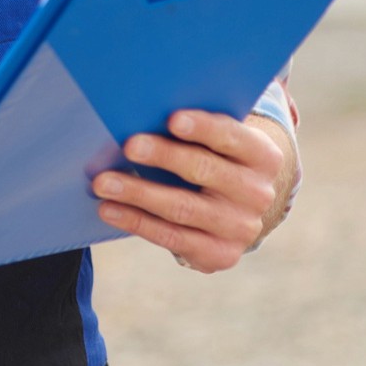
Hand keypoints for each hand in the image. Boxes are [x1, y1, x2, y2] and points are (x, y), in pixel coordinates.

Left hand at [91, 110, 284, 272]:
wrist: (234, 211)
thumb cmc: (213, 160)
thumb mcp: (216, 142)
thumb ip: (192, 128)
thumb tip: (142, 110)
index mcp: (262, 156)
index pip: (232, 137)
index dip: (203, 127)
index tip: (171, 118)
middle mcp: (257, 193)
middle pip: (205, 170)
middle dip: (164, 156)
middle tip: (128, 145)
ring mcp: (241, 228)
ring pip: (183, 208)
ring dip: (138, 193)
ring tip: (103, 182)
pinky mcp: (220, 254)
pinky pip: (172, 237)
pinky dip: (136, 221)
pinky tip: (109, 209)